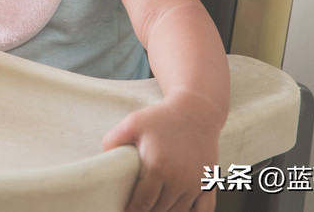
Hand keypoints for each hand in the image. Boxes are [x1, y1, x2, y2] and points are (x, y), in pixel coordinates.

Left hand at [102, 96, 219, 211]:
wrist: (196, 111)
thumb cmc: (162, 117)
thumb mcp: (132, 122)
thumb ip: (113, 139)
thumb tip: (104, 157)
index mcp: (157, 167)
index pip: (142, 203)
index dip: (132, 211)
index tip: (126, 211)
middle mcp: (178, 179)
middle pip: (159, 210)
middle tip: (138, 208)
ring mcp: (196, 183)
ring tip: (154, 207)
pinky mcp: (208, 182)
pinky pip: (204, 211)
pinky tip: (179, 209)